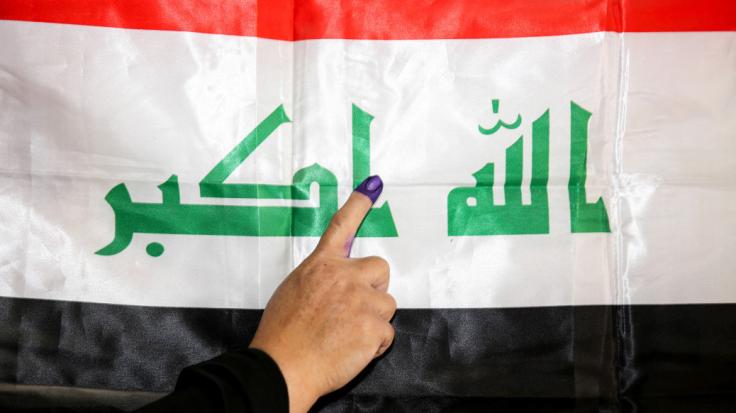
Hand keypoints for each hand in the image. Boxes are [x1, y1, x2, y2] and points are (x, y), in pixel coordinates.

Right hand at [249, 176, 396, 412]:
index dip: (359, 204)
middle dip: (373, 288)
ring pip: (386, 305)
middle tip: (353, 309)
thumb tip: (334, 282)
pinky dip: (373, 345)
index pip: (342, 226)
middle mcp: (344, 277)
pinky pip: (386, 334)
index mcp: (321, 266)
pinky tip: (351, 350)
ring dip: (373, 320)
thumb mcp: (293, 292)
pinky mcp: (373, 327)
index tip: (373, 186)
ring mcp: (361, 301)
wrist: (282, 368)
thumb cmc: (282, 336)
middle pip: (380, 270)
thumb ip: (319, 280)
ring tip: (346, 335)